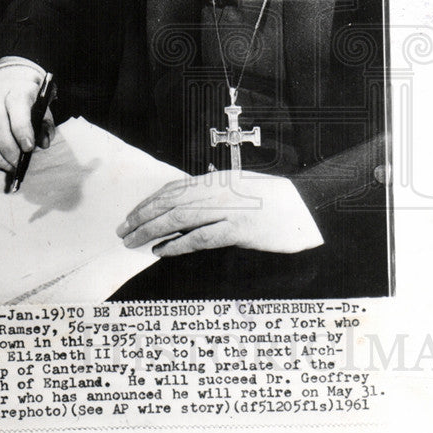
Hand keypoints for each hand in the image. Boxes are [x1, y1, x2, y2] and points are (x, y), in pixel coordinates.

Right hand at [0, 64, 54, 170]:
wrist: (7, 85)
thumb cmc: (27, 102)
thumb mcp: (42, 108)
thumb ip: (45, 125)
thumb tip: (43, 144)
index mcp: (17, 89)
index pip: (17, 106)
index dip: (22, 129)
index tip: (29, 148)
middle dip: (7, 147)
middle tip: (17, 163)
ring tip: (8, 166)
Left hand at [117, 171, 323, 256]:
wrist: (309, 206)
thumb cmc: (278, 202)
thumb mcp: (244, 190)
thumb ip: (217, 196)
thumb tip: (188, 208)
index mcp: (220, 181)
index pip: (175, 188)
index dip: (150, 201)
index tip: (133, 213)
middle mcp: (220, 191)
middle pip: (171, 202)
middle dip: (142, 216)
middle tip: (123, 230)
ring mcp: (230, 209)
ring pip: (179, 217)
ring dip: (151, 230)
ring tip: (133, 242)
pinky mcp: (240, 229)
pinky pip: (201, 237)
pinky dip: (178, 244)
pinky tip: (161, 251)